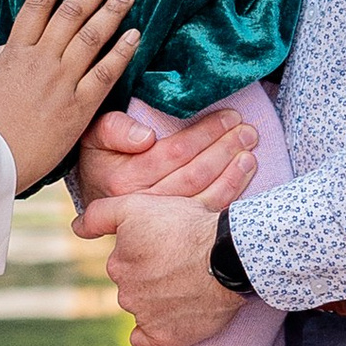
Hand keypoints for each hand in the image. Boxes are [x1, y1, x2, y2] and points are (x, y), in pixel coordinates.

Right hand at [0, 0, 139, 192]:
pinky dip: (121, 52)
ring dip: (112, 10)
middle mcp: (40, 62)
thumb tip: (8, 49)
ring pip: (91, 37)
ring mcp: (61, 83)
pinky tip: (135, 34)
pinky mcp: (77, 109)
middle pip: (70, 14)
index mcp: (13, 54)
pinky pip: (104, 74)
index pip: (36, 7)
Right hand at [73, 101, 260, 232]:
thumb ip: (114, 129)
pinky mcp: (174, 229)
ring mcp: (160, 222)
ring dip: (232, 172)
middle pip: (193, 175)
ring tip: (250, 148)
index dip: (204, 135)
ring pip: (203, 195)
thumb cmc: (101, 157)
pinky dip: (231, 192)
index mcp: (123, 180)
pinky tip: (245, 173)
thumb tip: (145, 138)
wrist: (96, 194)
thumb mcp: (95, 135)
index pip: (174, 154)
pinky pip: (207, 211)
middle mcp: (142, 205)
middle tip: (248, 131)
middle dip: (224, 150)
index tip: (228, 117)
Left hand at [104, 194, 244, 345]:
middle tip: (183, 264)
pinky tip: (173, 317)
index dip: (143, 253)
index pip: (124, 262)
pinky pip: (146, 340)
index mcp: (118, 263)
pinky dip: (156, 332)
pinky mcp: (163, 339)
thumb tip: (74, 228)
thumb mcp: (139, 206)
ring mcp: (143, 317)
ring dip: (160, 301)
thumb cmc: (188, 226)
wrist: (229, 257)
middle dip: (153, 277)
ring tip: (189, 286)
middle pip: (135, 286)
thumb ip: (99, 215)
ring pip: (143, 309)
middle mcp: (124, 291)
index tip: (165, 249)